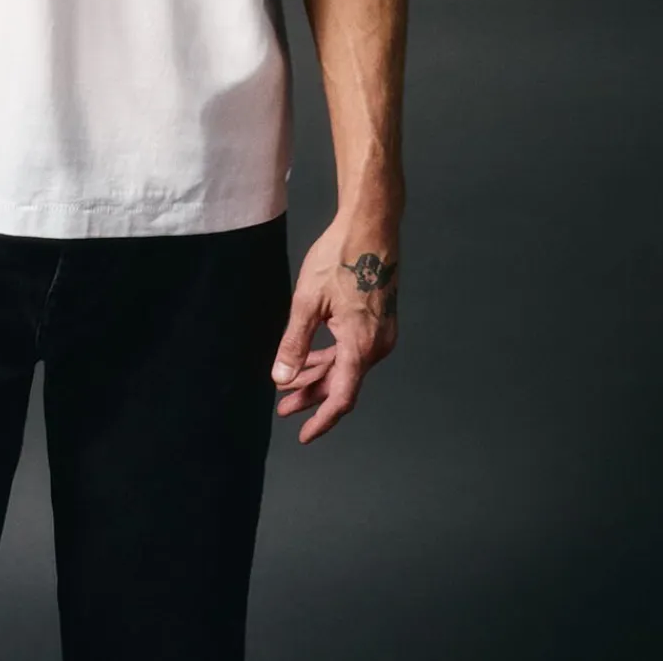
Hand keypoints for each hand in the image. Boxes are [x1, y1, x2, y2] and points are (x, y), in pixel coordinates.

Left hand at [272, 216, 399, 442]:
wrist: (371, 226)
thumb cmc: (340, 257)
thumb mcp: (307, 301)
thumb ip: (294, 343)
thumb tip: (281, 379)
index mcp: (361, 345)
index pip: (342, 397)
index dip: (322, 420)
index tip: (304, 435)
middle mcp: (377, 345)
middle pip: (343, 384)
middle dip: (312, 397)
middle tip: (283, 408)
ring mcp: (381, 334)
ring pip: (348, 367)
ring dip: (320, 376)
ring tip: (290, 385)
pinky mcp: (379, 322)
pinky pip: (354, 350)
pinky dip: (332, 358)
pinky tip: (311, 358)